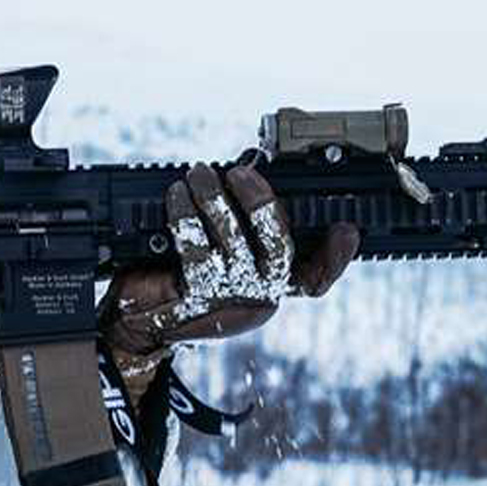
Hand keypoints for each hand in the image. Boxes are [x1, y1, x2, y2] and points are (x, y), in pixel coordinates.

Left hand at [99, 160, 358, 396]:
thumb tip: (250, 165)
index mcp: (272, 283)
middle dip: (261, 204)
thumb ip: (241, 219)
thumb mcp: (218, 250)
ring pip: (233, 243)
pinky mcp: (196, 297)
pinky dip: (186, 216)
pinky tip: (178, 195)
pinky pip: (196, 249)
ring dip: (214, 200)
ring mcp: (229, 299)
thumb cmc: (181, 275)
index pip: (315, 277)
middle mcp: (258, 295)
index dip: (336, 257)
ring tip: (199, 174)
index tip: (347, 228)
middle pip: (279, 249)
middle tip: (238, 172)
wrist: (139, 320)